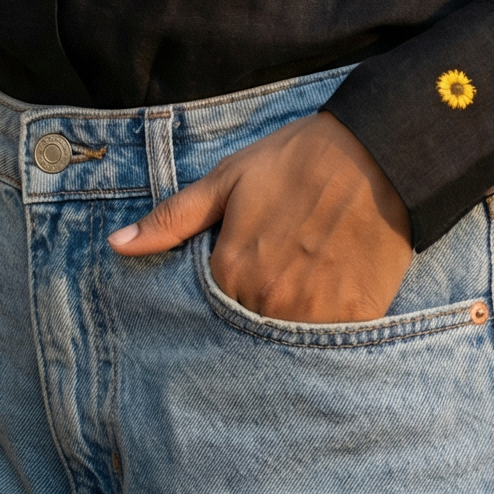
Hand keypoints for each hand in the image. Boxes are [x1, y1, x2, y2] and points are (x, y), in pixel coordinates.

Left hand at [107, 109, 412, 323]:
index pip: (211, 306)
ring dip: (290, 319)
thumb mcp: (228, 179)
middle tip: (276, 268)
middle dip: (255, 306)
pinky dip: (329, 323)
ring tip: (304, 278)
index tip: (242, 263)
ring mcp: (315, 315)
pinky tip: (333, 289)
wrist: (377, 151)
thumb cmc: (298, 160)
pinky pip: (332, 341)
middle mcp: (269, 302)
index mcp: (232, 271)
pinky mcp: (356, 318)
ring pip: (288, 339)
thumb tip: (117, 246)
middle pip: (249, 327)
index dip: (225, 284)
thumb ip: (172, 219)